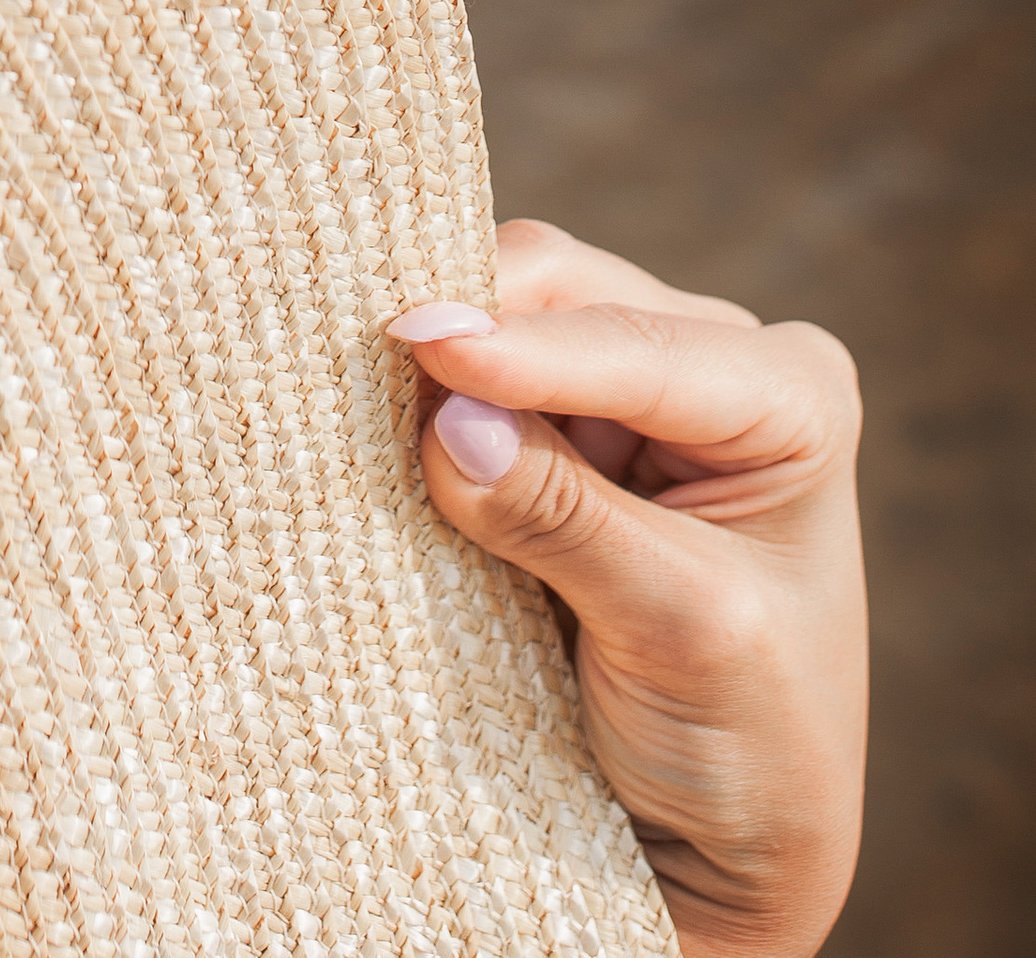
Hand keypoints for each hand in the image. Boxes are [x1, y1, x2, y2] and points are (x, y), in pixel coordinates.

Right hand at [387, 217, 864, 957]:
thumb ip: (567, 520)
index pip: (637, 344)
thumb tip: (448, 421)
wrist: (723, 848)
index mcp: (790, 396)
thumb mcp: (681, 633)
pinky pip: (470, 380)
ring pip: (502, 317)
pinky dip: (420, 395)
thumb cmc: (749, 746)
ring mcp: (624, 393)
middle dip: (466, 323)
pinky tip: (370, 412)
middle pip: (561, 292)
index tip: (418, 341)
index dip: (523, 343)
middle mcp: (712, 364)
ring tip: (349, 384)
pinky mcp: (552, 435)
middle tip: (358, 359)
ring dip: (432, 357)